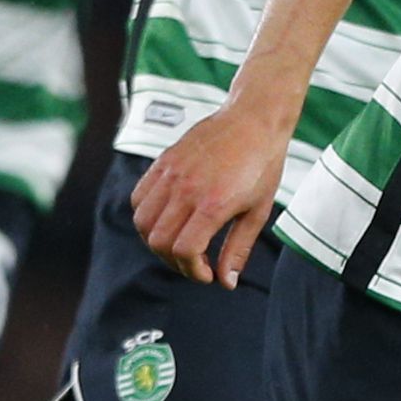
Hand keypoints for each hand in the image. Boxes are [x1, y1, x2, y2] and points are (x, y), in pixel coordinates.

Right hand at [132, 105, 287, 287]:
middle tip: (195, 262)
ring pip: (142, 222)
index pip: (184, 251)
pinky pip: (138, 198)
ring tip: (179, 242)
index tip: (207, 274)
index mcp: (213, 204)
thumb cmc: (262, 165)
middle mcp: (186, 189)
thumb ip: (238, 249)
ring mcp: (171, 173)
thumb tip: (226, 282)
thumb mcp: (257, 212)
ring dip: (156, 241)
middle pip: (159, 242)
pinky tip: (168, 219)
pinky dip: (146, 216)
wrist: (254, 118)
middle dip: (175, 262)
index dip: (193, 271)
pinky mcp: (164, 161)